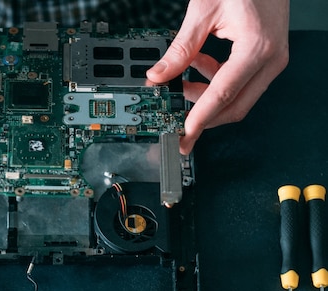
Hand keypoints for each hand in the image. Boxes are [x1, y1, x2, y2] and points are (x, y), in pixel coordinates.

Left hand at [147, 0, 288, 153]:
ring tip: (182, 78)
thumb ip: (180, 48)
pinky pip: (241, 82)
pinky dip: (216, 80)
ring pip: (238, 97)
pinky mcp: (268, 57)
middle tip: (175, 116)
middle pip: (234, 106)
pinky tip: (198, 64)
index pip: (222, 95)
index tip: (184, 135)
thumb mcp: (203, 11)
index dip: (200, 119)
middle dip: (202, 115)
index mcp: (257, 47)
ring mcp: (273, 60)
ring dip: (206, 94)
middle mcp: (271, 58)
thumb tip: (160, 75)